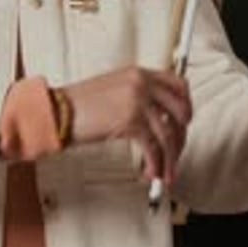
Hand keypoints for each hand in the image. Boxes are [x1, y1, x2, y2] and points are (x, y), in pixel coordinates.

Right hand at [63, 66, 191, 184]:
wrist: (60, 110)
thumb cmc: (80, 103)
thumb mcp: (113, 88)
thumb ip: (136, 94)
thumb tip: (156, 115)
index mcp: (138, 72)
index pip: (178, 83)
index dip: (187, 105)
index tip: (186, 121)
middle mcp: (142, 83)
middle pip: (180, 110)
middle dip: (182, 136)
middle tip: (177, 151)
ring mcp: (138, 101)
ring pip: (169, 134)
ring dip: (170, 158)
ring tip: (165, 173)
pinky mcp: (131, 121)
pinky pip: (153, 148)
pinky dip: (155, 165)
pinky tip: (150, 172)